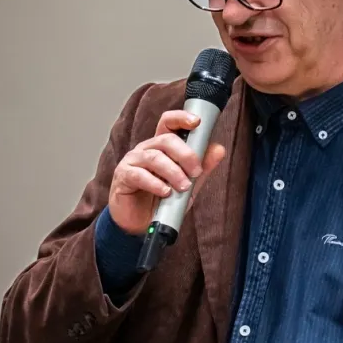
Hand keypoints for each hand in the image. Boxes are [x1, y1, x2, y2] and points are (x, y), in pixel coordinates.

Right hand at [107, 110, 226, 235]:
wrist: (141, 223)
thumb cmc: (162, 200)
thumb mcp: (189, 185)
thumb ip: (202, 168)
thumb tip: (219, 149)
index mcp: (162, 147)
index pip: (168, 123)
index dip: (181, 119)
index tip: (197, 122)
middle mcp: (146, 149)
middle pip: (166, 139)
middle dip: (186, 155)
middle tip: (196, 172)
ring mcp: (133, 161)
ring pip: (154, 157)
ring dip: (173, 172)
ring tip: (184, 187)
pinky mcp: (123, 176)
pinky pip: (139, 175)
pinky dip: (155, 184)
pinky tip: (165, 192)